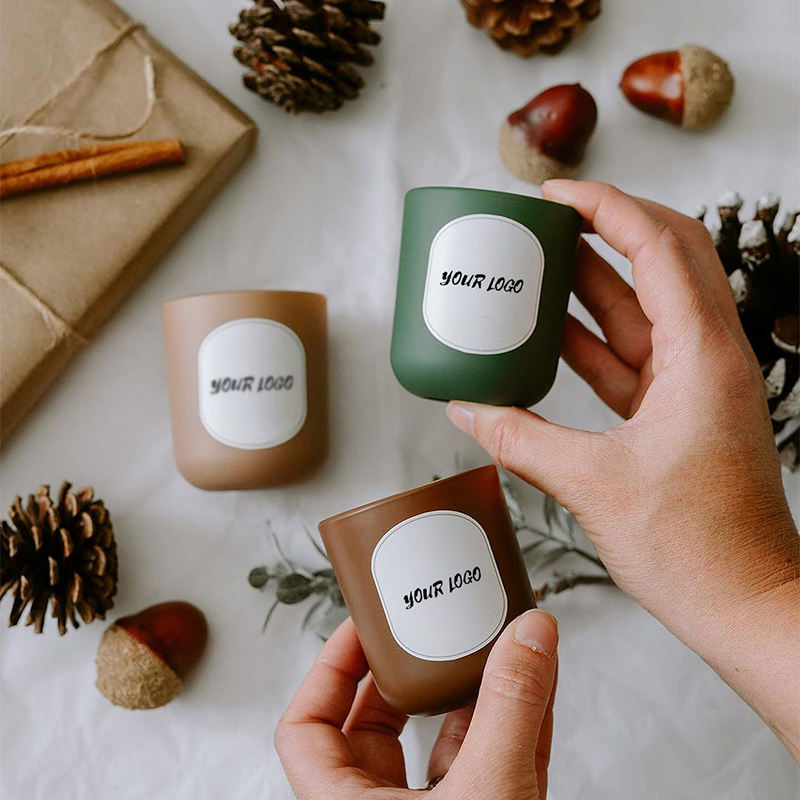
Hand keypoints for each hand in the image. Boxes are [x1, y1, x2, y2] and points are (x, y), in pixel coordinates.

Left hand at [275, 610, 557, 798]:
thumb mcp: (489, 792)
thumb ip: (511, 711)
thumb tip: (532, 633)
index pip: (305, 728)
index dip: (327, 669)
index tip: (362, 626)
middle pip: (373, 726)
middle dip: (406, 671)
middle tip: (427, 626)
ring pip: (436, 746)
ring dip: (467, 694)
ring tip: (485, 643)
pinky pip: (483, 764)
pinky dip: (506, 725)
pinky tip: (531, 685)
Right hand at [445, 181, 799, 757]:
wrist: (745, 602)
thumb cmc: (697, 549)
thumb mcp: (592, 485)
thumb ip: (519, 439)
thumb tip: (466, 411)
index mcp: (702, 356)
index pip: (658, 246)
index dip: (605, 207)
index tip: (554, 194)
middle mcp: (707, 356)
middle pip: (663, 259)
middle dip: (604, 229)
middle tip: (546, 221)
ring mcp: (694, 383)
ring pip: (643, 307)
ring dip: (593, 282)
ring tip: (536, 266)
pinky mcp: (678, 410)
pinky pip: (632, 354)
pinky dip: (592, 339)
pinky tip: (548, 334)